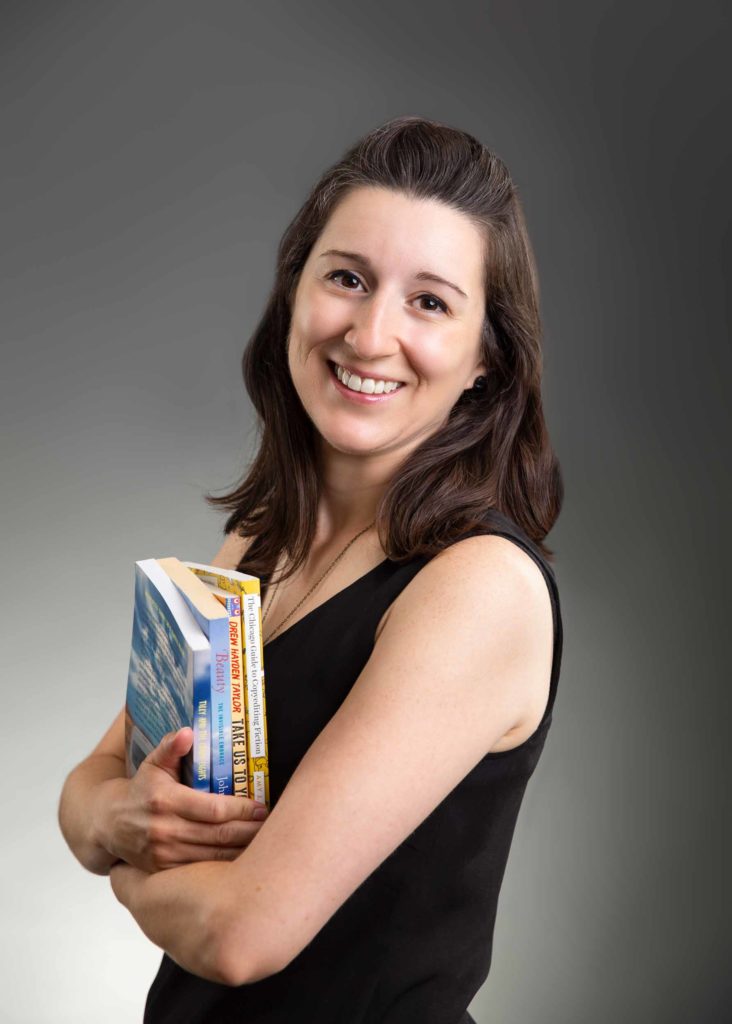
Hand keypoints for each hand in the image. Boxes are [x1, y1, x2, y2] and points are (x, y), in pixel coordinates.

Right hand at [95, 727, 268, 872]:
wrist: (107, 823)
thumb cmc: (139, 789)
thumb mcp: (153, 763)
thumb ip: (171, 747)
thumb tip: (188, 731)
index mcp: (166, 801)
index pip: (214, 808)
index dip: (242, 809)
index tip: (263, 806)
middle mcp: (165, 830)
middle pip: (218, 835)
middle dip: (250, 830)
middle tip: (272, 824)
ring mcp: (164, 855)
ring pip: (213, 857)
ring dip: (242, 850)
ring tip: (266, 842)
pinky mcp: (164, 871)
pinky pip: (201, 870)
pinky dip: (224, 867)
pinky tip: (243, 860)